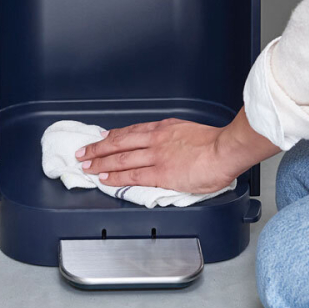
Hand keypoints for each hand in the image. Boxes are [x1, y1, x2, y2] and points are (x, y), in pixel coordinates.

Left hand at [76, 109, 278, 191]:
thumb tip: (172, 147)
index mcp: (164, 128)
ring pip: (120, 159)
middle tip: (83, 151)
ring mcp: (156, 156)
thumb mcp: (190, 132)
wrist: (225, 150)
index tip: (103, 137)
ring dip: (100, 162)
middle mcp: (155, 140)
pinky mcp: (160, 174)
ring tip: (87, 166)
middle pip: (119, 143)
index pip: (131, 131)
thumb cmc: (215, 144)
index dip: (113, 136)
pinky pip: (132, 175)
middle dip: (98, 148)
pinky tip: (104, 179)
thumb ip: (176, 138)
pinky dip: (115, 177)